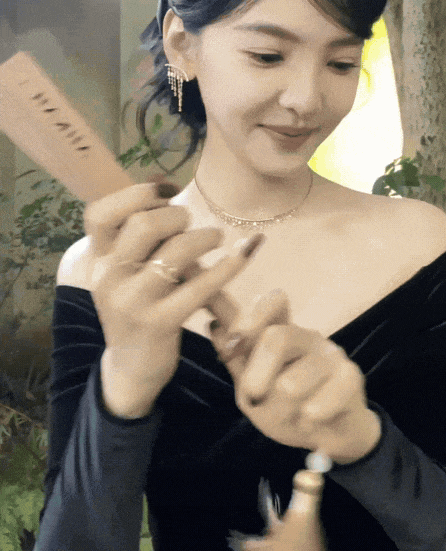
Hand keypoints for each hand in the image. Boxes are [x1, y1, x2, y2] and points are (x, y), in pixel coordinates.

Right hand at [83, 178, 264, 401]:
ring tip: (216, 239)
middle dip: (177, 215)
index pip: (100, 214)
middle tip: (191, 223)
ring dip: (204, 237)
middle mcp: (109, 278)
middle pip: (143, 225)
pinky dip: (227, 266)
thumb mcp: (126, 271)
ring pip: (176, 252)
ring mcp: (133, 302)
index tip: (166, 190)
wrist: (132, 368)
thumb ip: (140, 234)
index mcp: (98, 259)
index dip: (135, 194)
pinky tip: (242, 256)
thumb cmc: (137, 306)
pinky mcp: (160, 323)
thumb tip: (165, 182)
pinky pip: (200, 286)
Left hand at [209, 291, 381, 464]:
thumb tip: (211, 324)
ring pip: (296, 380)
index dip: (252, 314)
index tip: (233, 339)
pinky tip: (309, 420)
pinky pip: (324, 398)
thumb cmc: (287, 408)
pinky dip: (310, 415)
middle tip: (252, 394)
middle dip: (259, 370)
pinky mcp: (351, 377)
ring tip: (290, 416)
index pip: (272, 303)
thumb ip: (235, 359)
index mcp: (281, 333)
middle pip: (279, 337)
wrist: (332, 435)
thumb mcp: (252, 388)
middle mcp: (307, 336)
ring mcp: (331, 355)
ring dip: (285, 407)